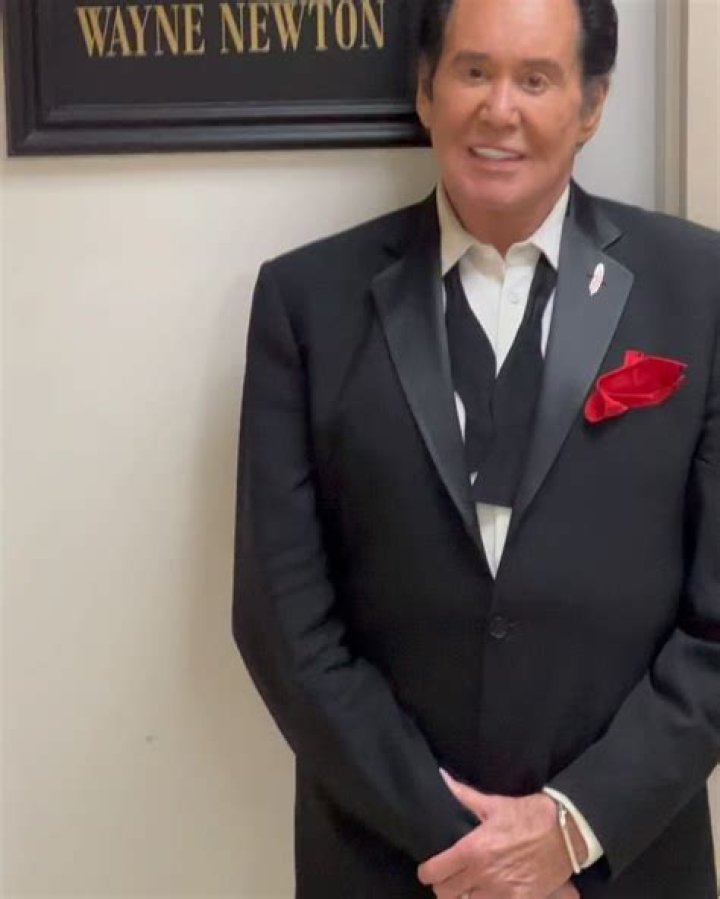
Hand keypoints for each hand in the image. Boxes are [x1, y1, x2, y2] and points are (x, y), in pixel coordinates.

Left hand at [417, 773, 584, 898]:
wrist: (566, 832)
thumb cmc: (528, 814)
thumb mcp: (494, 803)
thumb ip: (464, 795)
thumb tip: (443, 776)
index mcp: (472, 850)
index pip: (435, 872)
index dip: (427, 872)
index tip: (429, 869)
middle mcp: (483, 875)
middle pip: (446, 893)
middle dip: (442, 886)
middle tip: (447, 878)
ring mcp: (502, 893)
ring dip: (463, 897)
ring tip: (465, 888)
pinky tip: (486, 894)